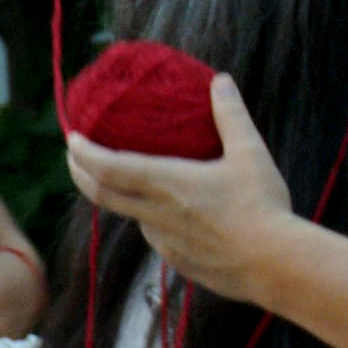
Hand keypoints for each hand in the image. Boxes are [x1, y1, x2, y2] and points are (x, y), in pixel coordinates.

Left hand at [65, 74, 297, 300]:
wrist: (276, 266)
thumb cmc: (262, 206)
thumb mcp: (249, 153)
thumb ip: (230, 115)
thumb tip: (220, 81)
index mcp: (165, 183)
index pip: (106, 167)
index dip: (83, 153)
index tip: (71, 139)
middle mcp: (155, 214)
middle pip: (100, 194)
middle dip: (80, 173)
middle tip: (74, 157)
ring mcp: (164, 242)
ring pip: (131, 216)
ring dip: (119, 197)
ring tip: (125, 180)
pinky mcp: (178, 262)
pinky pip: (155, 237)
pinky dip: (150, 220)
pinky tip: (168, 214)